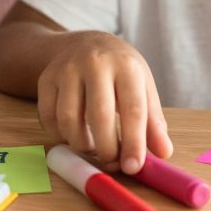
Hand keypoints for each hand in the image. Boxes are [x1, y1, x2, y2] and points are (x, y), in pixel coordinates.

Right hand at [37, 31, 172, 173]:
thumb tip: (164, 153)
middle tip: (112, 163)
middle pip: (99, 115)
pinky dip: (60, 135)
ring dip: (81, 144)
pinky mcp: (46, 78)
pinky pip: (48, 117)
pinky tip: (73, 135)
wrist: (88, 43)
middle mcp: (95, 63)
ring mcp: (67, 69)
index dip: (133, 143)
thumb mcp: (143, 88)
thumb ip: (154, 121)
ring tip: (92, 146)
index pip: (133, 109)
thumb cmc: (121, 71)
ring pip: (68, 119)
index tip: (133, 168)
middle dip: (106, 149)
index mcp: (126, 66)